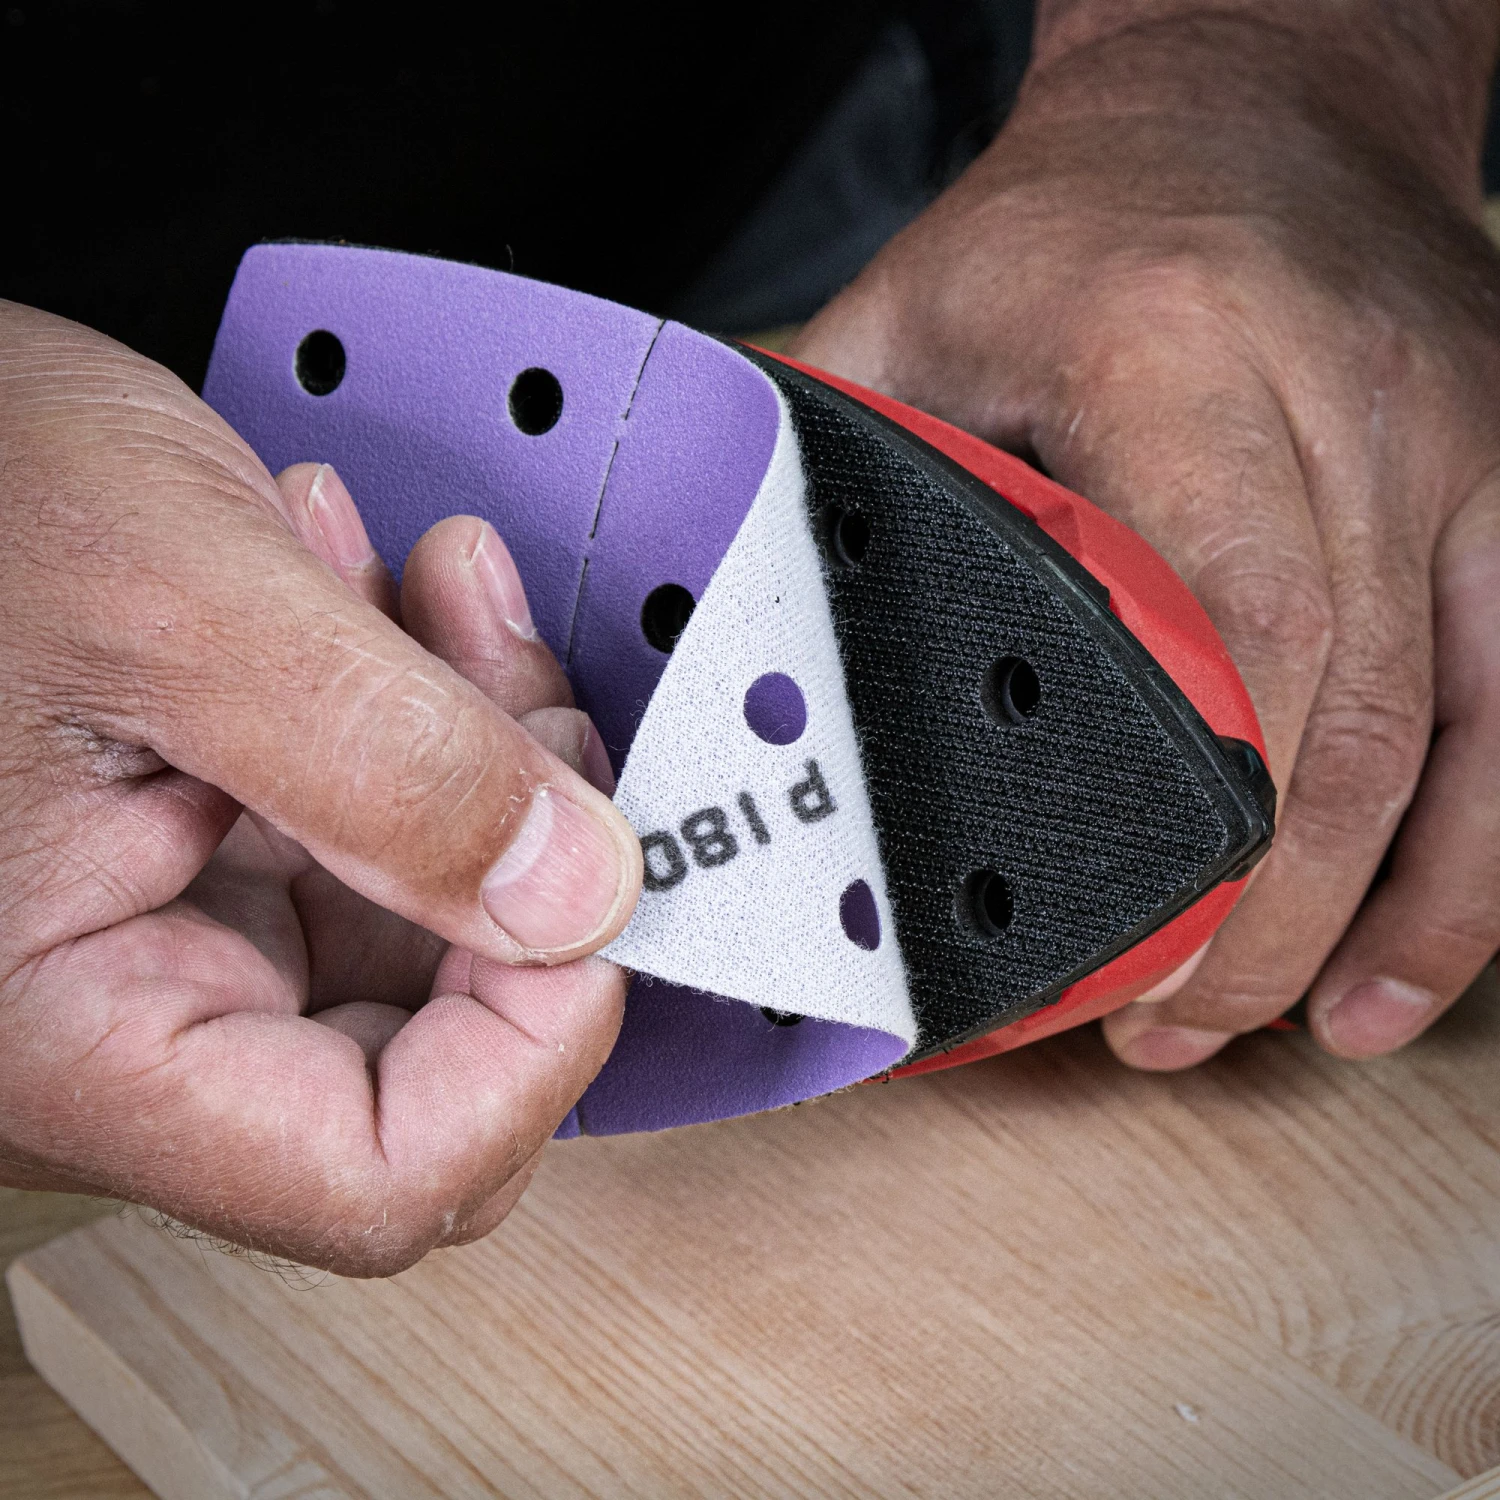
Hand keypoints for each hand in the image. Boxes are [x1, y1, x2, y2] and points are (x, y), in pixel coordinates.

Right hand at [0, 302, 641, 1272]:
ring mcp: (175, 940)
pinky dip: (418, 723)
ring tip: (443, 597)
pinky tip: (384, 605)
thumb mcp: (177, 602)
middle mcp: (128, 1017)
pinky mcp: (205, 862)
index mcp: (75, 1030)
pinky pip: (376, 837)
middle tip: (522, 696)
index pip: (377, 1173)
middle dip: (524, 856)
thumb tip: (582, 897)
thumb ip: (389, 764)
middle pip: (434, 1047)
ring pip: (426, 924)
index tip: (600, 888)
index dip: (531, 1051)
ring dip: (479, 754)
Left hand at [793, 6, 1499, 1066]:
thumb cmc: (1079, 214)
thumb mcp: (918, 309)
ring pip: (1466, 740)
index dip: (1186, 828)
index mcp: (1185, 362)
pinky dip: (1482, 856)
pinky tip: (1413, 957)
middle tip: (1163, 1027)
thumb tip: (737, 612)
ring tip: (1284, 1030)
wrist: (1260, 98)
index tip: (1105, 951)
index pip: (1226, 633)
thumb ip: (843, 466)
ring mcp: (1464, 455)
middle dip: (1261, 917)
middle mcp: (1359, 410)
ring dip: (1381, 919)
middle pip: (1346, 723)